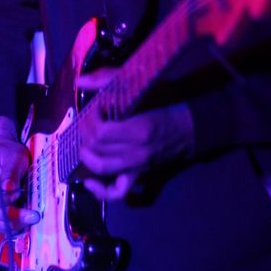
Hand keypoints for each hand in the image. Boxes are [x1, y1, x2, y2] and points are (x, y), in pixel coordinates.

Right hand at [0, 116, 38, 232]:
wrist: (7, 153)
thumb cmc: (8, 152)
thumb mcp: (13, 156)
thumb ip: (10, 172)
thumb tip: (8, 188)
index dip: (2, 199)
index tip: (18, 194)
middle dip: (12, 216)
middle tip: (32, 215)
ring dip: (14, 223)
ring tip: (32, 219)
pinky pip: (1, 222)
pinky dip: (13, 223)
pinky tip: (26, 221)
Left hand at [77, 69, 194, 199]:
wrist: (190, 126)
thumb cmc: (167, 101)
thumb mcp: (141, 85)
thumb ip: (109, 79)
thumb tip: (81, 81)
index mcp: (140, 130)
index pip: (101, 132)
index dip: (90, 119)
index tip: (94, 107)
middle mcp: (137, 153)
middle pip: (98, 149)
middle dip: (85, 132)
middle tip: (87, 119)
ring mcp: (137, 167)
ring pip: (101, 168)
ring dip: (86, 154)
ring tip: (85, 139)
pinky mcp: (139, 175)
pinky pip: (117, 192)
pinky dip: (100, 190)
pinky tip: (88, 180)